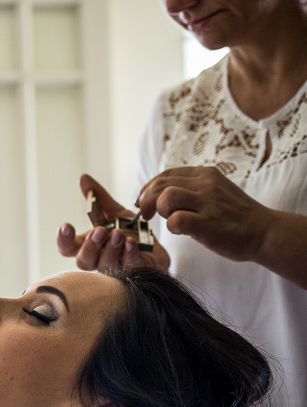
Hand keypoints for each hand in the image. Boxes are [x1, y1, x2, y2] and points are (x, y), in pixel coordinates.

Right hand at [57, 174, 169, 271]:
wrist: (157, 247)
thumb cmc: (130, 232)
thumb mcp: (115, 212)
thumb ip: (99, 198)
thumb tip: (83, 178)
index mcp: (88, 246)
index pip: (67, 248)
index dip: (63, 239)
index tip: (67, 225)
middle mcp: (97, 260)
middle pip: (84, 261)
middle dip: (90, 246)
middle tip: (99, 231)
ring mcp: (114, 270)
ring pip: (105, 265)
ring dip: (111, 248)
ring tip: (119, 233)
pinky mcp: (133, 274)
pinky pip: (128, 267)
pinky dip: (129, 254)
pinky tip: (132, 243)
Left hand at [136, 166, 269, 262]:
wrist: (265, 231)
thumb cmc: (236, 216)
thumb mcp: (215, 191)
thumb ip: (192, 189)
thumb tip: (161, 195)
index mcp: (205, 174)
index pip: (166, 174)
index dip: (148, 187)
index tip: (142, 200)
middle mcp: (206, 184)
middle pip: (161, 184)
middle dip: (147, 199)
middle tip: (147, 214)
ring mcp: (208, 203)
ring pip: (167, 197)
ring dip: (160, 210)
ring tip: (166, 220)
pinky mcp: (208, 223)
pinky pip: (176, 220)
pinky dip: (171, 227)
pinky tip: (180, 231)